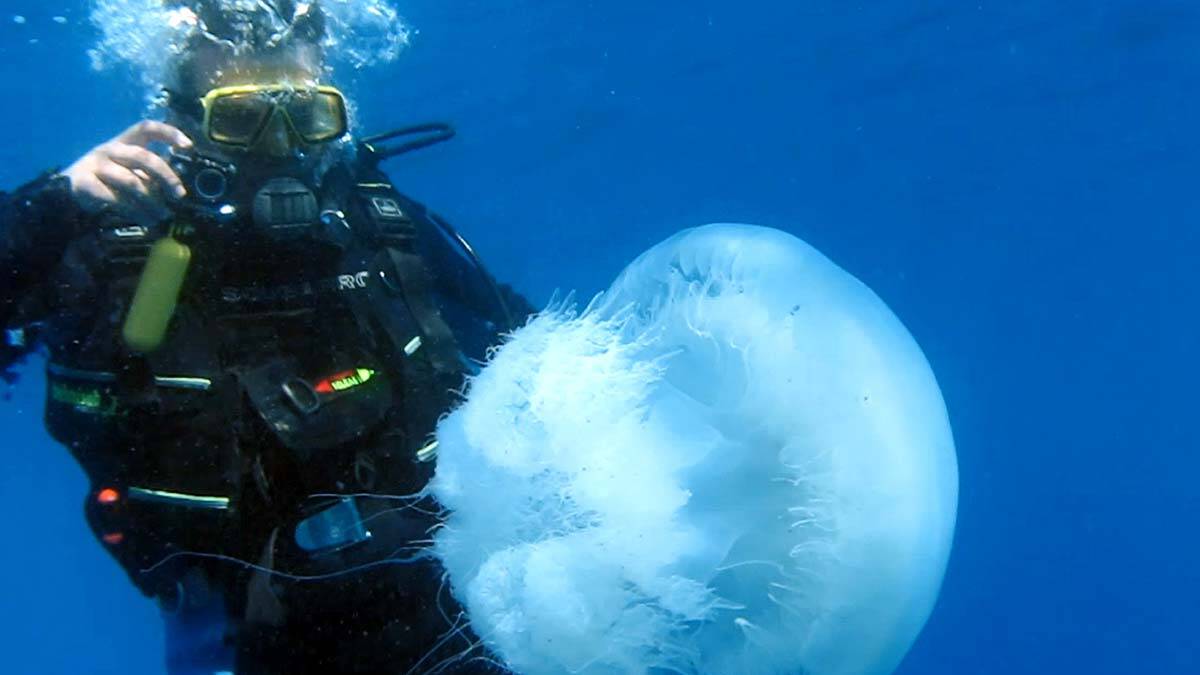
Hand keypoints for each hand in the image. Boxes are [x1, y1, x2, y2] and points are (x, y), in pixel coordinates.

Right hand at [62, 121, 193, 226]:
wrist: (64, 194)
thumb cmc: (106, 182)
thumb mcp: (128, 172)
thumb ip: (149, 175)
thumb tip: (177, 188)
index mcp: (123, 142)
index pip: (147, 128)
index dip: (169, 133)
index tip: (188, 146)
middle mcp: (110, 149)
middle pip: (144, 157)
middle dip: (166, 176)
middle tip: (179, 195)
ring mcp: (95, 165)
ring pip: (132, 182)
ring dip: (152, 202)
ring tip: (162, 215)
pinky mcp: (85, 183)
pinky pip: (115, 199)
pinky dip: (134, 211)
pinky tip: (144, 220)